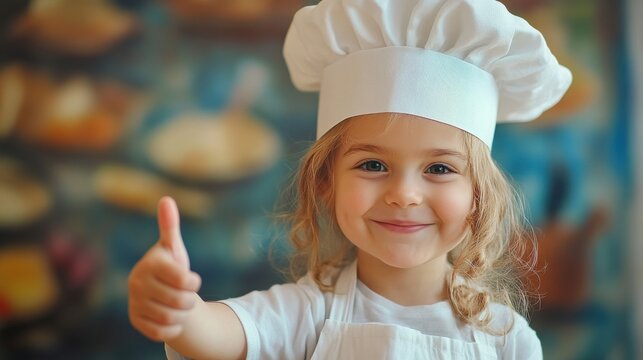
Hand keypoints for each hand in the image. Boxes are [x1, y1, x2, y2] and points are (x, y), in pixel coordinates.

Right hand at [128, 196, 201, 340]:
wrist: (161, 293)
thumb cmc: (171, 267)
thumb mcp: (174, 248)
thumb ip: (170, 226)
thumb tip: (166, 199)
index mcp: (150, 264)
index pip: (184, 281)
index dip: (193, 283)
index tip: (192, 280)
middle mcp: (137, 283)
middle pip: (180, 301)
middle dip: (189, 300)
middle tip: (185, 295)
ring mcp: (134, 303)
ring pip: (172, 318)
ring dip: (182, 314)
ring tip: (177, 305)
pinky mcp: (135, 321)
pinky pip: (163, 332)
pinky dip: (172, 328)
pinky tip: (170, 317)